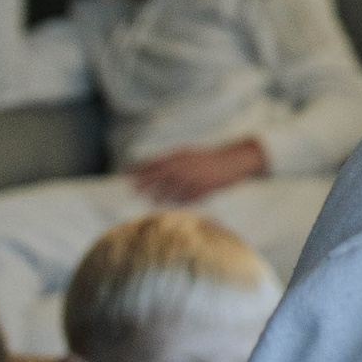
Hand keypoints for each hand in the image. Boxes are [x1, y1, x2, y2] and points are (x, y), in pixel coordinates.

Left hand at [128, 137, 268, 204]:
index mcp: (181, 155)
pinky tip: (174, 206)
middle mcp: (186, 164)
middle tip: (133, 189)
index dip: (141, 168)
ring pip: (175, 185)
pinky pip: (190, 195)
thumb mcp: (189, 155)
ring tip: (151, 200)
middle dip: (146, 181)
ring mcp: (196, 175)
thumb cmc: (209, 159)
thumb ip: (173, 162)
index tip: (127, 174)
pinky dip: (181, 200)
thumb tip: (154, 168)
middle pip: (162, 173)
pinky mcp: (206, 186)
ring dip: (162, 193)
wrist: (234, 160)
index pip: (156, 161)